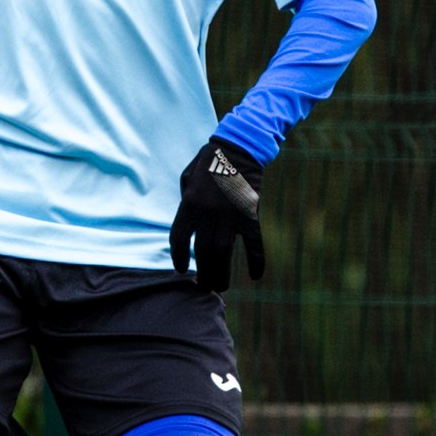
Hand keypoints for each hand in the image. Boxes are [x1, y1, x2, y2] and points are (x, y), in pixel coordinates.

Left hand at [169, 137, 264, 292]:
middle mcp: (208, 214)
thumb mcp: (187, 178)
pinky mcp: (250, 215)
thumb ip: (184, 203)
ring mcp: (230, 215)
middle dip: (202, 274)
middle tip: (203, 287)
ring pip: (224, 254)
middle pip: (202, 253)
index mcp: (189, 204)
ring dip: (222, 274)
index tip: (182, 271)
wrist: (239, 148)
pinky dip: (256, 261)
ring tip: (220, 287)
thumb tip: (187, 227)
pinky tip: (255, 276)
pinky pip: (253, 244)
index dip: (178, 258)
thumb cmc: (209, 162)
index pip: (179, 239)